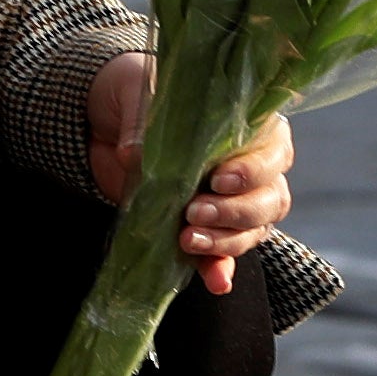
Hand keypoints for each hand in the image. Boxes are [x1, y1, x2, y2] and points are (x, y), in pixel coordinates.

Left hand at [88, 54, 297, 295]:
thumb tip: (134, 154)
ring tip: (187, 239)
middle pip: (270, 199)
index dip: (252, 171)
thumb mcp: (135, 93)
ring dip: (226, 241)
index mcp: (248, 126)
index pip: (272, 153)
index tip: (218, 180)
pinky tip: (215, 282)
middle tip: (194, 212)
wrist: (104, 124)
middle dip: (236, 212)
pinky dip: (221, 270)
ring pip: (254, 231)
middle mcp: (250, 167)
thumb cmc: (134, 95)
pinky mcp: (206, 229)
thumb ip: (142, 120)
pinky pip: (225, 256)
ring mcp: (232, 202)